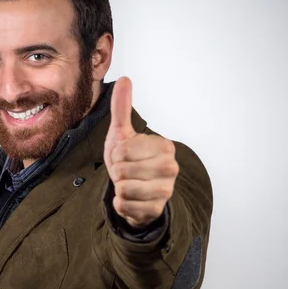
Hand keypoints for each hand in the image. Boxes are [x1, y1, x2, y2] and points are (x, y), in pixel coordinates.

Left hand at [103, 77, 178, 228]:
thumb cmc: (129, 161)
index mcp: (165, 146)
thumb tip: (125, 78)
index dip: (116, 155)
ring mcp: (166, 191)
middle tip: (126, 172)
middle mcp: (171, 168)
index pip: (123, 150)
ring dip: (118, 188)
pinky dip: (120, 204)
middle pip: (123, 170)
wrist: (134, 192)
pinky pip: (124, 205)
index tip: (125, 156)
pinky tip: (130, 200)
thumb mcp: (122, 134)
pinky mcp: (156, 210)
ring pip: (124, 188)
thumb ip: (122, 108)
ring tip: (128, 185)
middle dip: (117, 172)